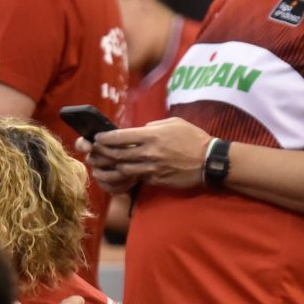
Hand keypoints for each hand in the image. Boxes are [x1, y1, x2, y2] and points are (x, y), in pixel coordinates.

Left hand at [85, 118, 213, 194]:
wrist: (209, 161)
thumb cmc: (193, 138)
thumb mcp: (173, 123)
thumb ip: (153, 126)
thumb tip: (139, 130)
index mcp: (152, 136)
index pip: (119, 137)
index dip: (104, 138)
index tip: (97, 137)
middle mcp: (149, 152)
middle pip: (115, 154)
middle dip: (101, 152)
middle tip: (95, 151)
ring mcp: (151, 168)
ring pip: (122, 169)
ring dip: (111, 166)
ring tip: (105, 162)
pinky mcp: (155, 180)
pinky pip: (136, 177)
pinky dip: (127, 175)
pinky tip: (122, 172)